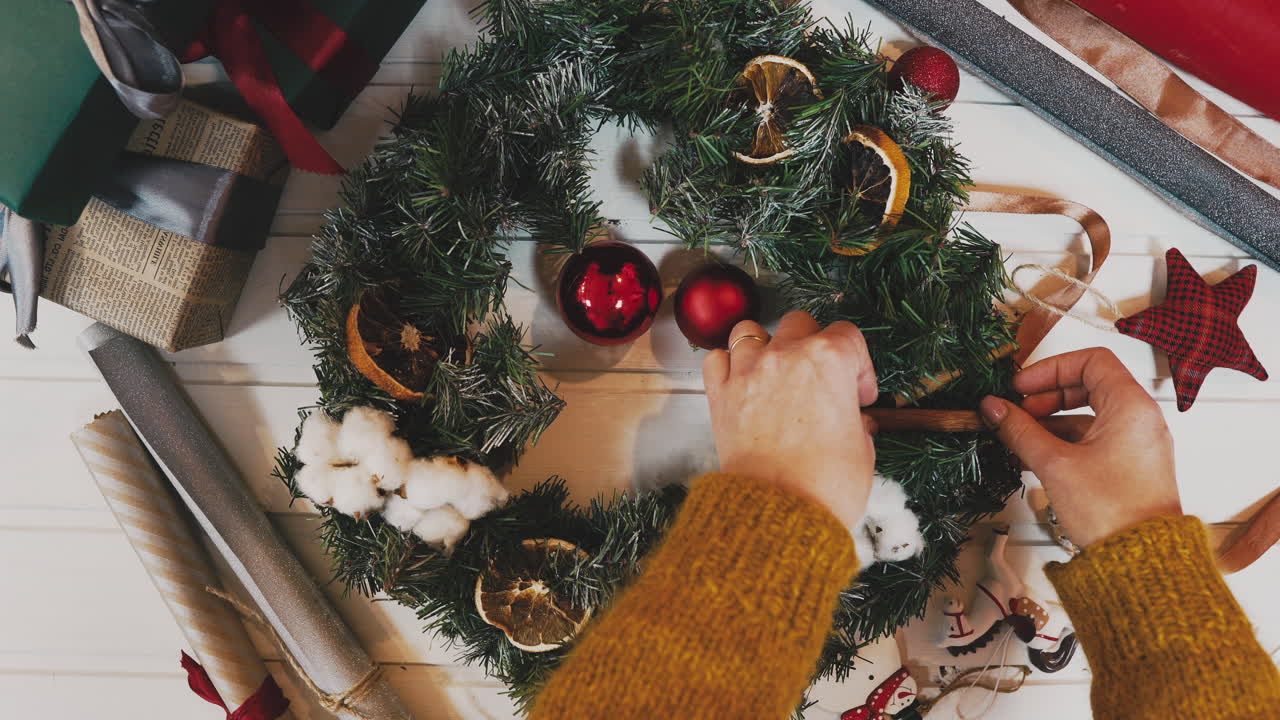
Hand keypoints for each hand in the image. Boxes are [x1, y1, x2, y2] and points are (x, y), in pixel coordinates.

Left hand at [702, 311, 878, 529]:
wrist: (779, 511)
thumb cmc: (826, 484)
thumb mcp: (863, 450)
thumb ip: (857, 423)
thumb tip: (855, 422)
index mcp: (829, 360)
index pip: (848, 336)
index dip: (859, 366)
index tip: (859, 395)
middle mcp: (786, 355)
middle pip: (799, 323)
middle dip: (814, 345)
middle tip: (821, 380)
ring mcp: (748, 371)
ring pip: (751, 331)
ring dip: (766, 346)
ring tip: (777, 373)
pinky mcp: (720, 394)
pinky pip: (716, 358)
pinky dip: (728, 364)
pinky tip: (743, 382)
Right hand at [979, 347, 1179, 547]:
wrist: (1140, 560)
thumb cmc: (1110, 510)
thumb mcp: (1054, 464)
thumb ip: (1020, 430)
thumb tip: (994, 407)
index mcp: (1131, 406)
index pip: (1090, 360)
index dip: (1050, 368)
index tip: (1021, 387)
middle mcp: (1140, 418)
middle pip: (1089, 385)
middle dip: (1047, 396)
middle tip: (1017, 411)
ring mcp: (1137, 442)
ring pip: (1089, 415)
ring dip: (1051, 421)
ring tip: (1020, 438)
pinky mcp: (1131, 465)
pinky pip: (1094, 438)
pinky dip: (1065, 441)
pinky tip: (1036, 457)